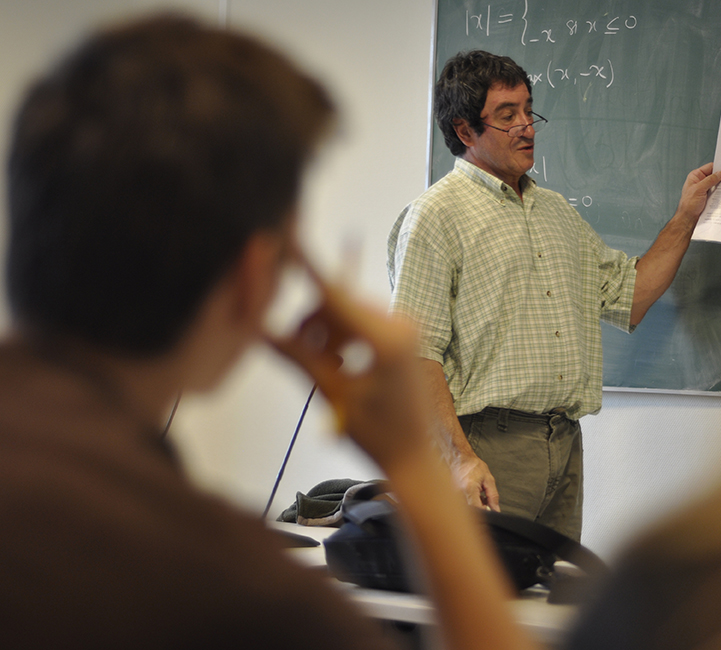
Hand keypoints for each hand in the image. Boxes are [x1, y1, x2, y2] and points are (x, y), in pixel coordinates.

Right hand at [267, 261, 430, 471]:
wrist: (415, 457)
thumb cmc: (378, 436)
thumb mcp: (334, 394)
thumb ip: (298, 357)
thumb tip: (260, 330)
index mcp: (387, 339)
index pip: (335, 294)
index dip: (307, 266)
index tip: (288, 237)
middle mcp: (401, 324)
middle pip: (336, 304)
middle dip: (314, 328)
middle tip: (311, 362)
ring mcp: (404, 326)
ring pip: (344, 312)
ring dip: (326, 336)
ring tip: (331, 373)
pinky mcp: (402, 333)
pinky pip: (357, 321)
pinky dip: (341, 339)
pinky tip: (344, 367)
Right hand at [450, 451, 499, 510]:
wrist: (460, 457)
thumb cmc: (472, 465)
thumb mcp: (488, 479)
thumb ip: (493, 496)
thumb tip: (496, 509)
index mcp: (469, 489)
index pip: (477, 509)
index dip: (485, 511)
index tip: (490, 508)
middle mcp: (460, 493)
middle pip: (472, 510)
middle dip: (481, 508)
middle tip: (485, 500)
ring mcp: (455, 495)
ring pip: (468, 507)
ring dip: (475, 504)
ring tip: (479, 494)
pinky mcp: (453, 495)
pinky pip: (463, 503)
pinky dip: (471, 500)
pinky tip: (474, 494)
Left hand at [674, 162, 720, 224]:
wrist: (688, 219)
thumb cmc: (688, 204)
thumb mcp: (699, 189)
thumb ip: (709, 180)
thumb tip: (719, 173)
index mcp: (695, 176)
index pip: (709, 167)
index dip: (719, 166)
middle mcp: (700, 181)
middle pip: (714, 175)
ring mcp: (705, 189)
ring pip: (717, 184)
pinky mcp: (708, 197)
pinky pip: (717, 192)